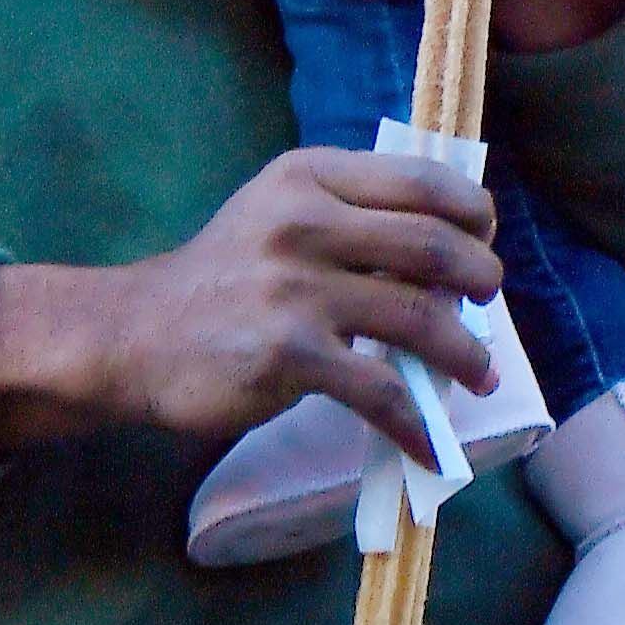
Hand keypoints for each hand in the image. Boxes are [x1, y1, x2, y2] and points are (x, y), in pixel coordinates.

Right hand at [0, 147, 504, 466]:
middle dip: (480, 281)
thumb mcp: (278, 213)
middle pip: (434, 245)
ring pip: (421, 319)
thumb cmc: (222, 277)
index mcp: (309, 177)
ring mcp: (296, 288)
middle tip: (488, 304)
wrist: (136, 335)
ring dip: (467, 354)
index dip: (472, 212)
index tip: (482, 241)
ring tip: (481, 375)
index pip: (422, 180)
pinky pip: (382, 392)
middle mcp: (305, 222)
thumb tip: (449, 251)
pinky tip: (429, 447)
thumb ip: (350, 215)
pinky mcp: (289, 354)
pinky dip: (417, 426)